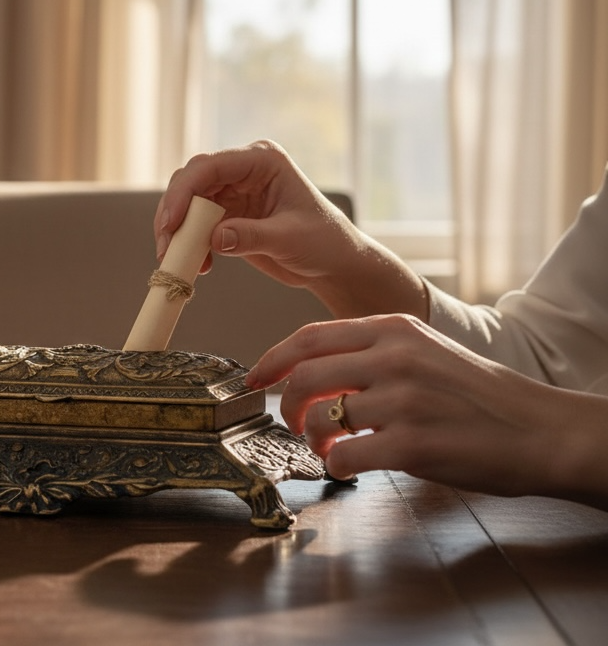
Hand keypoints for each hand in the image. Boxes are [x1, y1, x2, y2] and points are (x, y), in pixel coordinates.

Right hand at [154, 140, 425, 318]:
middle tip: (166, 247)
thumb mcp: (290, 239)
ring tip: (177, 262)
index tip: (172, 224)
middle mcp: (242, 171)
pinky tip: (200, 267)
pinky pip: (195, 226)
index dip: (184, 192)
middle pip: (191, 183)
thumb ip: (251, 236)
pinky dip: (189, 245)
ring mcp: (232, 192)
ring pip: (187, 204)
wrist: (334, 265)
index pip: (209, 167)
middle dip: (174, 214)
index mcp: (261, 161)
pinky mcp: (227, 215)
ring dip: (177, 233)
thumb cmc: (324, 243)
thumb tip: (214, 238)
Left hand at [248, 314, 607, 508]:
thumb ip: (371, 353)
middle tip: (292, 422)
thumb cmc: (478, 395)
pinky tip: (350, 466)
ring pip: (322, 417)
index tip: (254, 379)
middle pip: (305, 376)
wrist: (540, 429)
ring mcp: (402, 399)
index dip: (272, 360)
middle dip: (287, 405)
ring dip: (313, 438)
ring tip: (328, 445)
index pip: (309, 337)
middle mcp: (394, 357)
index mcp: (393, 328)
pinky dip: (337, 465)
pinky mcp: (411, 443)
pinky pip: (345, 455)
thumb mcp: (424, 351)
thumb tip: (313, 373)